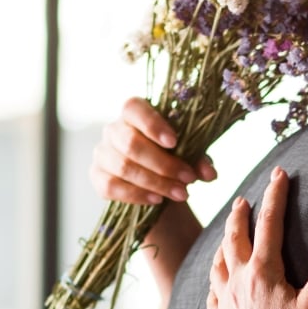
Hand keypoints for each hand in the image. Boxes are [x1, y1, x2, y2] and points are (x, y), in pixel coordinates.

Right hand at [89, 97, 215, 204]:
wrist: (155, 179)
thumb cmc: (173, 156)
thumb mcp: (189, 154)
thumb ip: (199, 159)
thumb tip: (210, 173)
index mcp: (134, 112)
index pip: (133, 108)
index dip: (152, 124)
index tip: (174, 142)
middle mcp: (113, 129)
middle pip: (131, 143)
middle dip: (163, 164)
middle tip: (188, 179)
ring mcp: (102, 153)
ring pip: (123, 167)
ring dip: (156, 183)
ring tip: (181, 194)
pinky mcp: (97, 176)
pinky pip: (111, 187)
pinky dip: (136, 195)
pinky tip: (157, 200)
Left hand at [206, 166, 307, 308]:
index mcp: (263, 272)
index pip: (269, 222)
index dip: (275, 195)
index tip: (279, 174)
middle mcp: (237, 282)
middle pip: (235, 237)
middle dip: (241, 214)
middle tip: (244, 199)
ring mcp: (223, 303)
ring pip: (218, 261)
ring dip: (224, 241)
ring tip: (229, 233)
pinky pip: (210, 291)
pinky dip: (214, 276)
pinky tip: (217, 279)